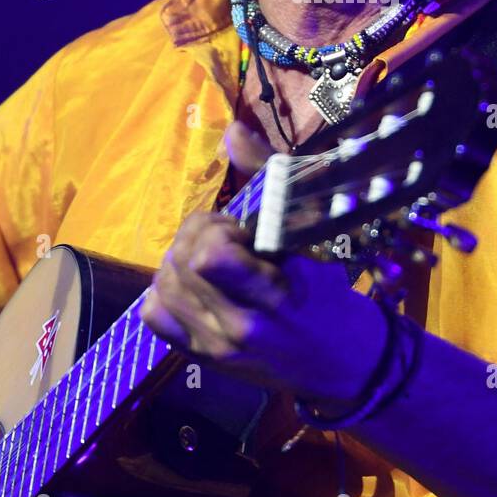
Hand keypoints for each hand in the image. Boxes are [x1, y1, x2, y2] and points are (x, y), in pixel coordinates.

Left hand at [140, 122, 386, 408]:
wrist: (342, 365)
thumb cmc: (331, 297)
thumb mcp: (314, 239)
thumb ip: (270, 181)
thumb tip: (233, 131)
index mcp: (274, 296)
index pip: (210, 257)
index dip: (218, 229)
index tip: (243, 230)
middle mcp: (237, 326)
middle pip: (180, 262)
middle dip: (199, 237)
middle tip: (229, 241)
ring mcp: (214, 346)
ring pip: (163, 283)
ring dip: (182, 261)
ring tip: (213, 263)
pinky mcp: (200, 358)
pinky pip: (154, 314)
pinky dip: (167, 291)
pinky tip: (195, 286)